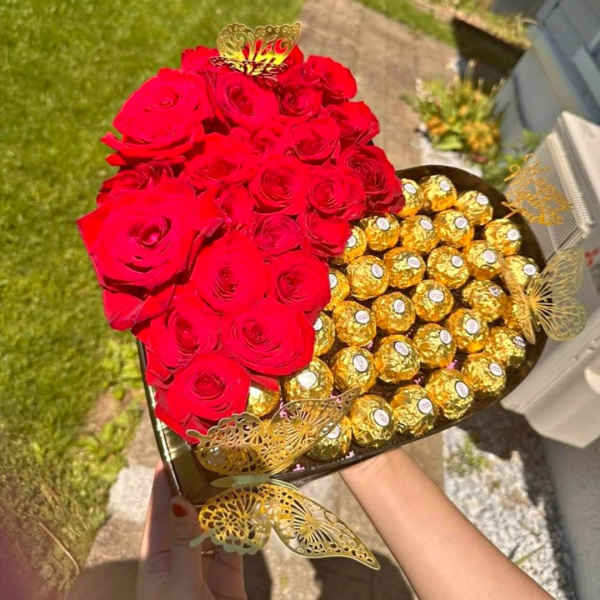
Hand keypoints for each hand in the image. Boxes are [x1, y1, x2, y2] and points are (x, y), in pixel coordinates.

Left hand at [136, 462, 246, 599]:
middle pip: (189, 508)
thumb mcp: (179, 582)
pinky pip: (237, 535)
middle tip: (211, 452)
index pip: (160, 508)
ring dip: (223, 496)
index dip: (166, 478)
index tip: (174, 449)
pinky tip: (249, 497)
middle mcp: (180, 552)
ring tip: (232, 468)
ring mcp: (205, 558)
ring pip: (214, 518)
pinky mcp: (229, 568)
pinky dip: (243, 517)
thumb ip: (183, 541)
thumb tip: (178, 499)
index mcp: (157, 556)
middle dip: (199, 481)